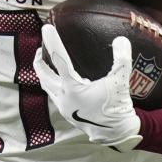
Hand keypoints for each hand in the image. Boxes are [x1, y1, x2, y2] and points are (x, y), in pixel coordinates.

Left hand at [34, 24, 141, 151]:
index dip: (52, 42)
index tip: (46, 28)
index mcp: (72, 88)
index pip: (58, 59)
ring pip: (46, 85)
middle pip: (43, 73)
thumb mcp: (120, 81)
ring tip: (46, 61)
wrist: (117, 133)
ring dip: (44, 72)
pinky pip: (54, 94)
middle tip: (41, 47)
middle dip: (40, 59)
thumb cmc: (117, 107)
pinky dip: (54, 83)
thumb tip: (121, 39)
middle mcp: (63, 97)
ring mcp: (63, 106)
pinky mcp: (66, 112)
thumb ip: (121, 59)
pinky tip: (62, 80)